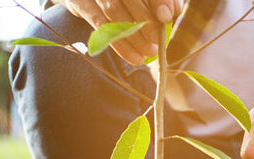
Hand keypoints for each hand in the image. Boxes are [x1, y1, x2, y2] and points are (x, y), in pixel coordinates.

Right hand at [57, 0, 181, 63]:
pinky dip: (121, 45)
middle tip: (158, 41)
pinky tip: (135, 58)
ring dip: (135, 37)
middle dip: (146, 21)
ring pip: (114, 12)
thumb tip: (174, 12)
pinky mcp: (79, 3)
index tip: (166, 16)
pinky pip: (101, 27)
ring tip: (150, 52)